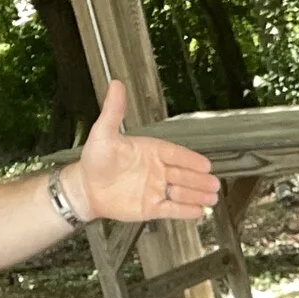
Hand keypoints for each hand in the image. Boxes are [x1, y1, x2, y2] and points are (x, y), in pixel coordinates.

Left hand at [65, 81, 222, 223]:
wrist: (85, 188)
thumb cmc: (93, 161)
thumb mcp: (103, 132)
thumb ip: (114, 111)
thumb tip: (116, 86)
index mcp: (150, 151)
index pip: (175, 154)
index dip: (190, 159)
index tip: (204, 163)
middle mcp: (155, 170)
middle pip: (183, 174)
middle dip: (199, 179)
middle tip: (214, 182)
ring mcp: (155, 189)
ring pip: (181, 192)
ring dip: (197, 194)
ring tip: (213, 196)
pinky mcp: (151, 207)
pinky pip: (172, 209)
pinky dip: (186, 210)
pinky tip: (199, 210)